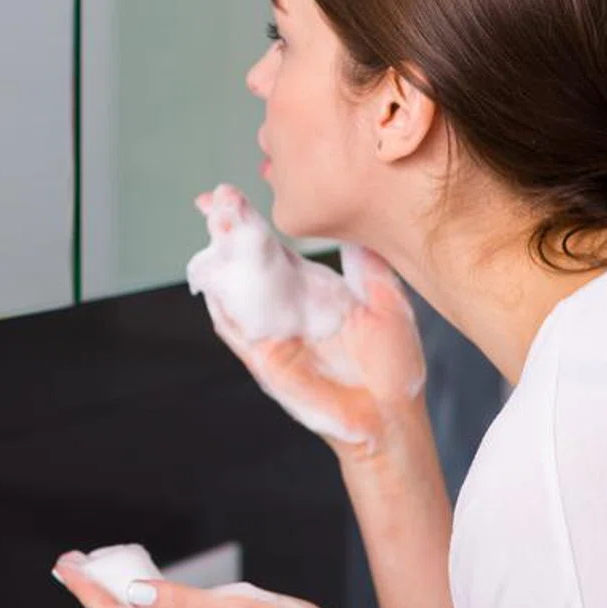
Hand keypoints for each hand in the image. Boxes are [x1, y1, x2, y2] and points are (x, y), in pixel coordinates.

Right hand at [197, 194, 426, 458]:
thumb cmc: (393, 367)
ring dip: (220, 261)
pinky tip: (213, 279)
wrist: (392, 416)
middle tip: (214, 198)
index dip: (255, 222)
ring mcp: (271, 335)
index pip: (274, 249)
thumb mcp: (386, 302)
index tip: (237, 191)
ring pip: (234, 292)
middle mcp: (285, 309)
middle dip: (227, 231)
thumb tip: (358, 223)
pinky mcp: (265, 362)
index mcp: (310, 292)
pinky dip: (222, 307)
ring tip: (213, 226)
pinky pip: (236, 333)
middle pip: (246, 264)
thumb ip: (367, 265)